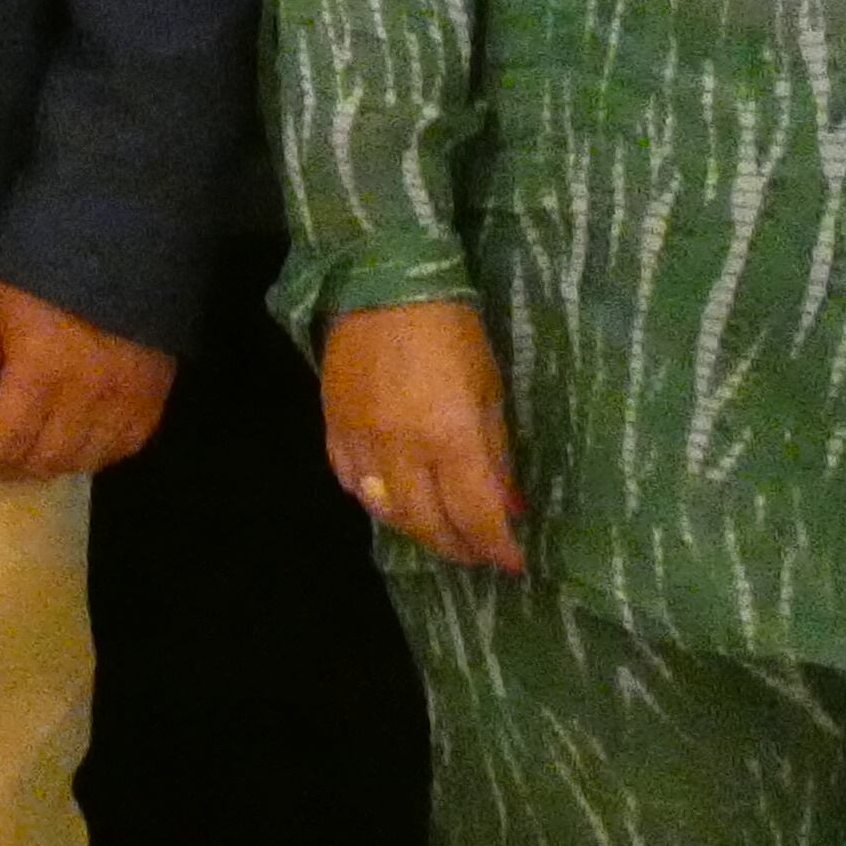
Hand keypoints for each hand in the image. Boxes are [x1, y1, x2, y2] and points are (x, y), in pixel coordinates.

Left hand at [0, 275, 176, 481]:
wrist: (120, 236)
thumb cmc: (41, 266)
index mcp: (40, 372)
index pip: (2, 441)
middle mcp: (86, 397)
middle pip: (43, 459)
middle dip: (8, 468)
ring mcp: (125, 400)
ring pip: (84, 460)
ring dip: (49, 466)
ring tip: (24, 457)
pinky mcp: (154, 396)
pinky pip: (124, 446)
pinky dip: (94, 455)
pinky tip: (74, 445)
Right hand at [317, 295, 530, 573]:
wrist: (382, 283)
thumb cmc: (452, 331)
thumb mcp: (491, 389)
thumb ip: (497, 453)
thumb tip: (510, 505)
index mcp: (451, 438)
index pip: (475, 517)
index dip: (496, 548)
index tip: (513, 562)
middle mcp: (402, 451)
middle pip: (427, 525)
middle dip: (457, 548)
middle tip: (477, 552)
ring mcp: (361, 441)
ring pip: (385, 511)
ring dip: (416, 529)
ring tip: (438, 528)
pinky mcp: (332, 427)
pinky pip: (348, 481)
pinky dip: (372, 499)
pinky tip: (390, 496)